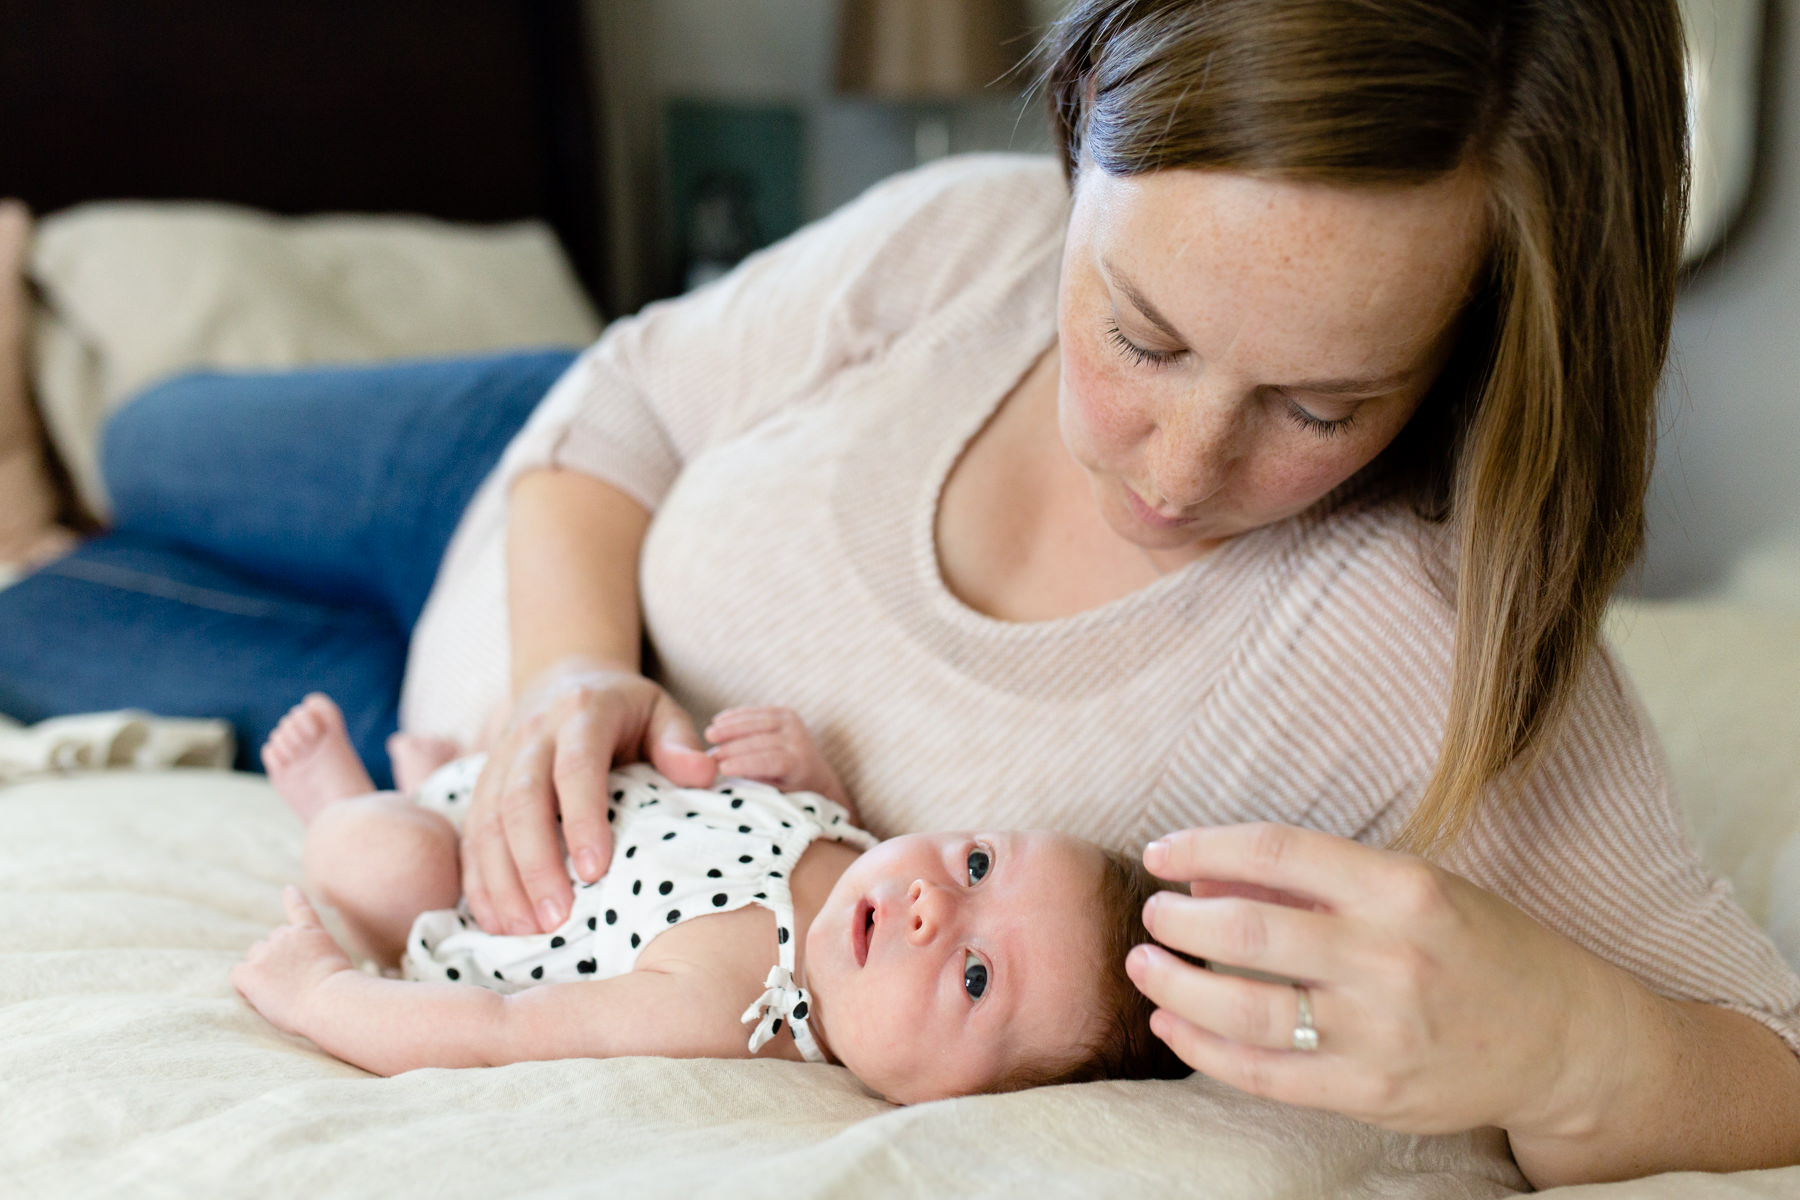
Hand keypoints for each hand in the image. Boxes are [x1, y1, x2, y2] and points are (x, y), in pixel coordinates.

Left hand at [232, 886, 354, 1036]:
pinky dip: (246, 984)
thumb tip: (308, 970)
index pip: (300, 909)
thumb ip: (320, 956)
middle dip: (277, 957)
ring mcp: (266, 953)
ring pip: (255, 957)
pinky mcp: (251, 972)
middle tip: (291, 981)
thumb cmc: (339, 991)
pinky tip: (259, 995)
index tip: (289, 889)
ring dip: (262, 969)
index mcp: (310, 932)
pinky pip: (239, 975)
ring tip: (280, 991)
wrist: (329, 999)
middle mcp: (286, 936)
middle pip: (272, 941)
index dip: (294, 898)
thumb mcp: (339, 962)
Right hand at [461, 658, 714, 936]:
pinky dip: (478, 881)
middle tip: (557, 917)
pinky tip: (495, 922)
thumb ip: (679, 743)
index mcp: (581, 714)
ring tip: (525, 931)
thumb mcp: (661, 711)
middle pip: (521, 800)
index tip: (594, 871)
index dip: (582, 819)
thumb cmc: (625, 709)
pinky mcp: (481, 788)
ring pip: (487, 823)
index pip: (576, 768)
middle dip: (535, 864)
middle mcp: (532, 736)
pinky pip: (470, 836)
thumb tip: (703, 774)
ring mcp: (499, 762)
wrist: (564, 679)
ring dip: (502, 881)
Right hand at [704, 706, 855, 814]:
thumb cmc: (790, 792)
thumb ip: (755, 785)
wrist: (817, 775)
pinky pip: (758, 711)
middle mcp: (800, 741)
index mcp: (800, 764)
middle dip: (732, 747)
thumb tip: (724, 780)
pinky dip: (737, 715)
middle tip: (709, 755)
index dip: (744, 763)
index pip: (769, 761)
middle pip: (761, 740)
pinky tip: (718, 720)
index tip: (721, 768)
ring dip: (730, 727)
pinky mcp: (787, 713)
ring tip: (709, 734)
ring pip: (758, 722)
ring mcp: (794, 724)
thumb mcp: (777, 795)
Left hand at [1125, 823, 1628, 1140]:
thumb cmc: (1480, 947)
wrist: (1567, 1042)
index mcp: (1403, 889)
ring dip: (1175, 985)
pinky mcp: (1370, 1092)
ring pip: (1244, 1010)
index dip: (1202, 847)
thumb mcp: (1414, 887)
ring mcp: (1380, 1033)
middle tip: (1152, 914)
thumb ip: (1316, 882)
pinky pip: (1264, 1075)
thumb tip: (1206, 876)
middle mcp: (1390, 958)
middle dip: (1176, 921)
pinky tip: (1172, 1023)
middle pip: (1247, 933)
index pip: (1276, 852)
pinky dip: (1203, 1049)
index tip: (1160, 853)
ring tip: (1145, 965)